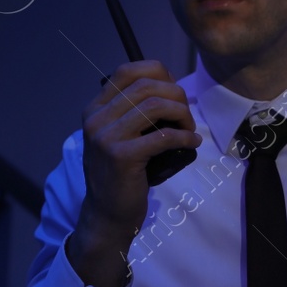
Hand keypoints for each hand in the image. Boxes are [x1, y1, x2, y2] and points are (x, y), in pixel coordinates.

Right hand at [67, 60, 201, 286]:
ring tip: (189, 129)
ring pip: (155, 105)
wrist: (106, 215)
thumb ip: (132, 113)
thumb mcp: (118, 137)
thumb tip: (169, 90)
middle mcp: (96, 119)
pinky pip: (163, 135)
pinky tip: (192, 143)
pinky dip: (184, 137)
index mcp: (95, 109)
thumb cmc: (119, 175)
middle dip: (176, 95)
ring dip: (182, 114)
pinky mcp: (122, 157)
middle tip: (186, 116)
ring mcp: (106, 137)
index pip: (127, 71)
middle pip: (146, 86)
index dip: (158, 73)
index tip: (174, 92)